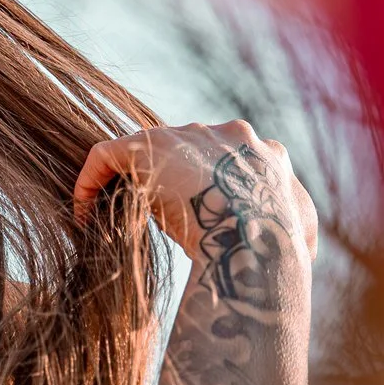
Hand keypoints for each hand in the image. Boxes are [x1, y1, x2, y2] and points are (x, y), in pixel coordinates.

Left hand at [73, 121, 317, 264]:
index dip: (204, 189)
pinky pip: (104, 156)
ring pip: (144, 151)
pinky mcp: (144, 147)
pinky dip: (89, 182)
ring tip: (109, 221)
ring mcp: (187, 135)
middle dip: (163, 183)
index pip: (226, 159)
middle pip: (183, 150)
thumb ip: (294, 228)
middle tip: (145, 221)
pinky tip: (82, 216)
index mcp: (262, 152)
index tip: (188, 220)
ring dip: (126, 185)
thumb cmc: (280, 248)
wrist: (259, 239)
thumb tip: (301, 250)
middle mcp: (226, 134)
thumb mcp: (301, 234)